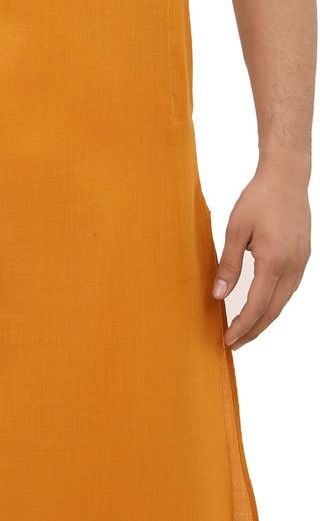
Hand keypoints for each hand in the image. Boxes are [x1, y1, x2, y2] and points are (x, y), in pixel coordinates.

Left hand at [212, 157, 310, 348]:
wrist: (287, 177)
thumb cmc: (260, 198)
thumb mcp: (236, 230)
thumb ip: (228, 265)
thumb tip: (217, 295)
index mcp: (274, 260)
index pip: (257, 305)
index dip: (242, 326)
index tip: (227, 339)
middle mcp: (292, 266)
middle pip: (272, 310)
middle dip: (253, 330)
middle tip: (234, 343)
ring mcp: (301, 263)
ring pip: (283, 302)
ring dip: (264, 319)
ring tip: (245, 329)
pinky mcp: (303, 258)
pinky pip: (289, 289)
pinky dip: (274, 303)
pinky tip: (262, 306)